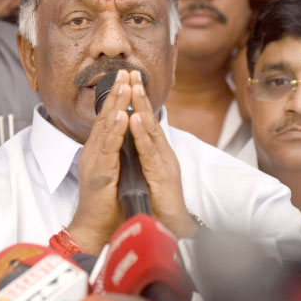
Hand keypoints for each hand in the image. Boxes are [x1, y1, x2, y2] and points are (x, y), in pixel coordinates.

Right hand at [68, 70, 130, 253]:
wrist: (96, 227)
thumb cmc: (107, 201)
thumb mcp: (115, 169)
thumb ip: (117, 151)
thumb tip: (126, 134)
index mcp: (99, 150)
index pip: (108, 118)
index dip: (116, 98)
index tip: (126, 78)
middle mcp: (93, 151)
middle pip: (105, 116)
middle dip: (116, 93)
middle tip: (125, 71)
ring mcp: (94, 160)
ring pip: (105, 127)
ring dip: (115, 104)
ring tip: (124, 85)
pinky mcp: (99, 173)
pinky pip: (107, 148)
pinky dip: (114, 130)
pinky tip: (120, 115)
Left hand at [128, 70, 196, 238]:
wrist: (170, 228)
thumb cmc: (158, 202)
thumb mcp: (146, 173)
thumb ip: (140, 155)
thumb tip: (130, 139)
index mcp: (156, 152)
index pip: (145, 121)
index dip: (138, 100)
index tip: (129, 78)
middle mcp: (162, 153)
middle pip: (150, 119)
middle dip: (141, 95)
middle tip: (133, 72)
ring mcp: (164, 163)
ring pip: (152, 131)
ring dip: (142, 107)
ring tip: (134, 88)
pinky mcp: (162, 176)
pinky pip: (150, 152)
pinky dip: (142, 135)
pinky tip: (135, 120)